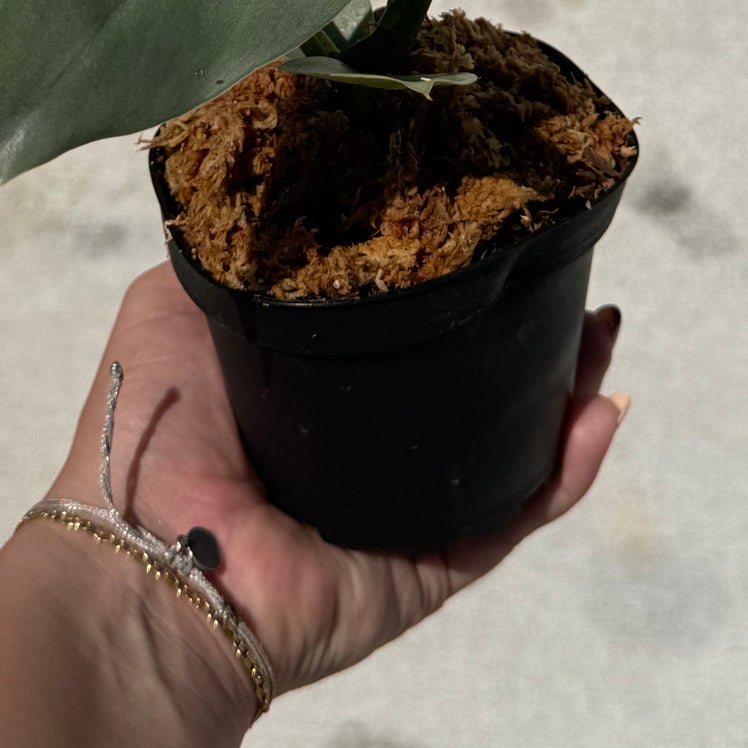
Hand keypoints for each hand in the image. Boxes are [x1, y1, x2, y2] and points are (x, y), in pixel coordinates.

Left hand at [48, 262, 627, 693]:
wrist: (146, 554)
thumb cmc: (144, 427)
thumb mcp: (174, 299)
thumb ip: (231, 247)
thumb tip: (276, 181)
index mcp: (310, 391)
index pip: (408, 330)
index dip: (462, 287)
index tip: (505, 231)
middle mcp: (363, 448)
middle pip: (477, 386)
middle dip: (539, 339)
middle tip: (580, 288)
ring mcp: (401, 511)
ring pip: (512, 446)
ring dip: (569, 393)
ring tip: (604, 339)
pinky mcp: (428, 566)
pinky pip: (515, 516)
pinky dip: (567, 470)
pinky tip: (598, 413)